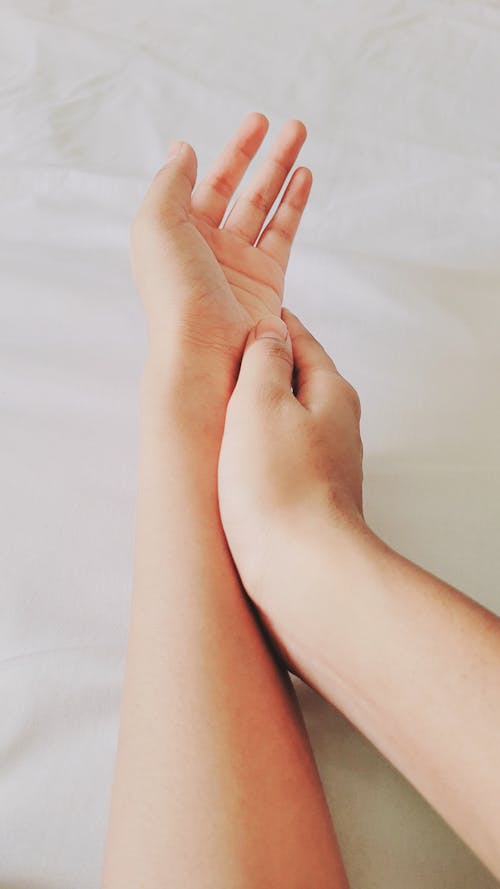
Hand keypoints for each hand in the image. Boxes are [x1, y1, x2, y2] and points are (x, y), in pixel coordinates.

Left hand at [130, 113, 311, 395]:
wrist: (205, 352)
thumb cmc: (174, 294)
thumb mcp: (156, 226)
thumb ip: (169, 183)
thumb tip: (184, 150)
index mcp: (176, 232)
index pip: (205, 182)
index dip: (228, 153)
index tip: (250, 126)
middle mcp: (207, 246)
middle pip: (236, 188)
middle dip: (257, 154)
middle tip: (279, 122)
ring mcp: (239, 263)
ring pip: (263, 205)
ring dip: (281, 170)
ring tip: (299, 135)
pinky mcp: (266, 281)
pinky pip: (282, 233)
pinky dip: (294, 204)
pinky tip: (304, 176)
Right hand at [218, 310, 364, 659]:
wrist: (302, 571)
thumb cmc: (278, 485)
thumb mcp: (263, 402)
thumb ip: (265, 360)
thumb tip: (271, 331)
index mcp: (331, 393)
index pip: (301, 342)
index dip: (272, 325)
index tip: (245, 313)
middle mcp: (337, 428)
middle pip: (299, 382)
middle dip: (265, 370)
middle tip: (224, 358)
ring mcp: (326, 468)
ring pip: (288, 425)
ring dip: (259, 414)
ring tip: (221, 408)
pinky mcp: (309, 502)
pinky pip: (281, 461)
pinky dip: (258, 451)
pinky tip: (234, 462)